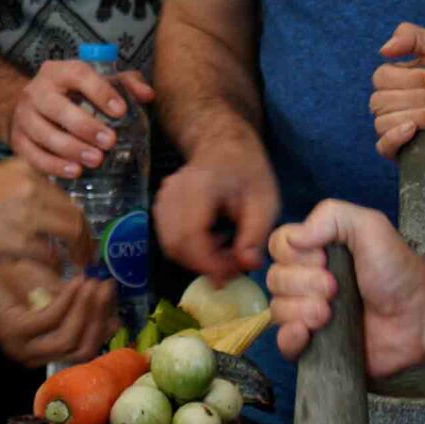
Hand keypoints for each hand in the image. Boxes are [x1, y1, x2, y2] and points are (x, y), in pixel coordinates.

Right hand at [0, 157, 91, 267]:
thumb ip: (20, 186)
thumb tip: (43, 204)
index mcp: (26, 169)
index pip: (65, 195)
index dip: (76, 218)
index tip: (78, 232)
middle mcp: (32, 187)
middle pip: (74, 215)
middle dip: (85, 238)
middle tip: (87, 254)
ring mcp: (28, 215)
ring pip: (70, 235)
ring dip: (76, 253)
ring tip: (76, 265)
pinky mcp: (19, 242)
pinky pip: (50, 257)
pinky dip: (56, 266)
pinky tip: (53, 272)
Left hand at [0, 262, 118, 365]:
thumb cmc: (6, 277)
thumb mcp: (50, 290)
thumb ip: (76, 302)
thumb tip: (111, 310)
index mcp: (42, 349)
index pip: (84, 348)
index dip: (102, 325)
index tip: (113, 296)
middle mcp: (33, 355)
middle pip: (82, 349)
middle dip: (99, 318)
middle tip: (108, 287)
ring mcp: (23, 346)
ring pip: (70, 339)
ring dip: (87, 309)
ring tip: (95, 282)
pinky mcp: (15, 331)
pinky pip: (53, 320)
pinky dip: (69, 300)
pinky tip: (77, 281)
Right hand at [10, 60, 155, 178]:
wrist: (32, 105)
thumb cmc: (74, 93)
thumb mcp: (99, 81)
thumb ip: (126, 84)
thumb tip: (147, 96)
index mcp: (59, 71)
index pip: (78, 74)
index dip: (100, 92)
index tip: (121, 111)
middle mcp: (37, 90)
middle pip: (56, 107)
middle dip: (84, 126)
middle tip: (110, 142)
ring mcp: (24, 116)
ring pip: (43, 133)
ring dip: (70, 149)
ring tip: (96, 160)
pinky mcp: (17, 139)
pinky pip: (31, 155)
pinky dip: (52, 165)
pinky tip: (74, 172)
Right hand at [153, 130, 277, 283]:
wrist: (225, 147)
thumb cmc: (248, 174)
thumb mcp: (264, 203)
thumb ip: (254, 235)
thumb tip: (246, 267)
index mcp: (200, 187)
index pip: (192, 234)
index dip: (208, 263)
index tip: (230, 276)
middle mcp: (173, 192)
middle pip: (176, 244)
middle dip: (203, 266)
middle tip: (231, 270)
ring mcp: (162, 198)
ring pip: (169, 245)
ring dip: (196, 261)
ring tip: (225, 256)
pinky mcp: (160, 207)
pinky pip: (168, 239)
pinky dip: (188, 251)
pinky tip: (211, 243)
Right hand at [267, 201, 424, 379]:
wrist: (420, 318)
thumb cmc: (398, 271)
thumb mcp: (369, 226)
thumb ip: (330, 215)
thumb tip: (294, 236)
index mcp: (315, 251)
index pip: (278, 246)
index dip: (295, 254)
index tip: (325, 260)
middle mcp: (306, 281)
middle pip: (275, 279)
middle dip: (304, 284)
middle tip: (337, 289)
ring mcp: (308, 314)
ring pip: (278, 310)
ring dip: (302, 310)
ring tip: (331, 314)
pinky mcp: (314, 346)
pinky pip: (283, 344)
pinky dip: (290, 338)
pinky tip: (308, 333)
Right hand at [370, 23, 424, 159]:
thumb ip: (412, 35)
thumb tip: (383, 49)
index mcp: (396, 80)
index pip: (380, 78)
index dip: (408, 79)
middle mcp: (391, 104)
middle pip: (380, 101)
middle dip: (416, 98)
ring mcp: (396, 128)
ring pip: (383, 122)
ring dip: (416, 116)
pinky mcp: (404, 151)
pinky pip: (382, 146)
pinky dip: (394, 137)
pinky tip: (412, 131)